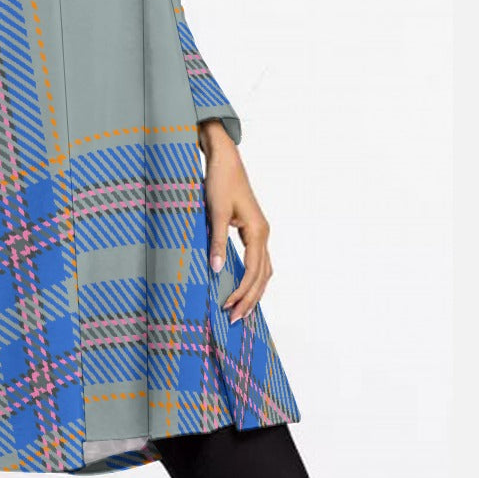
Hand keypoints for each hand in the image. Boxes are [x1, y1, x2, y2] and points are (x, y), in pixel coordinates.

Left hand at [197, 121, 272, 325]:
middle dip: (250, 299)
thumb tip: (217, 270)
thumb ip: (217, 242)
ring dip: (253, 290)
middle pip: (262, 276)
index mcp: (258, 231)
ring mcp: (259, 231)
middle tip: (235, 320)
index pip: (254, 272)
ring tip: (239, 309)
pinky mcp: (252, 229)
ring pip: (263, 270)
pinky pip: (257, 260)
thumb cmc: (220, 181)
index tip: (229, 309)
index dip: (242, 293)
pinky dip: (252, 277)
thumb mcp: (215, 212)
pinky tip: (240, 285)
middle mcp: (263, 233)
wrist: (225, 158)